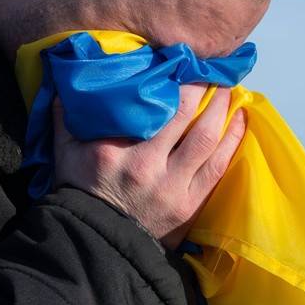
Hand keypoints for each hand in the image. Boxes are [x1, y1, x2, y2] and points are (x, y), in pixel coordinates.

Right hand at [52, 83, 245, 249]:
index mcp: (115, 151)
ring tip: (228, 88)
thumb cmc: (81, 192)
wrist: (96, 243)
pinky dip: (233, 140)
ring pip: (207, 138)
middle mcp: (146, 166)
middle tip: (211, 68)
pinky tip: (240, 119)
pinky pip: (218, 167)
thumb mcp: (65, 153)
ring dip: (222, 109)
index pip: (151, 106)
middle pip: (185, 116)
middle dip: (202, 87)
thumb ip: (65, 117)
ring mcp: (172, 187)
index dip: (172, 80)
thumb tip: (64, 82)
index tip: (182, 60)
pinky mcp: (190, 205)